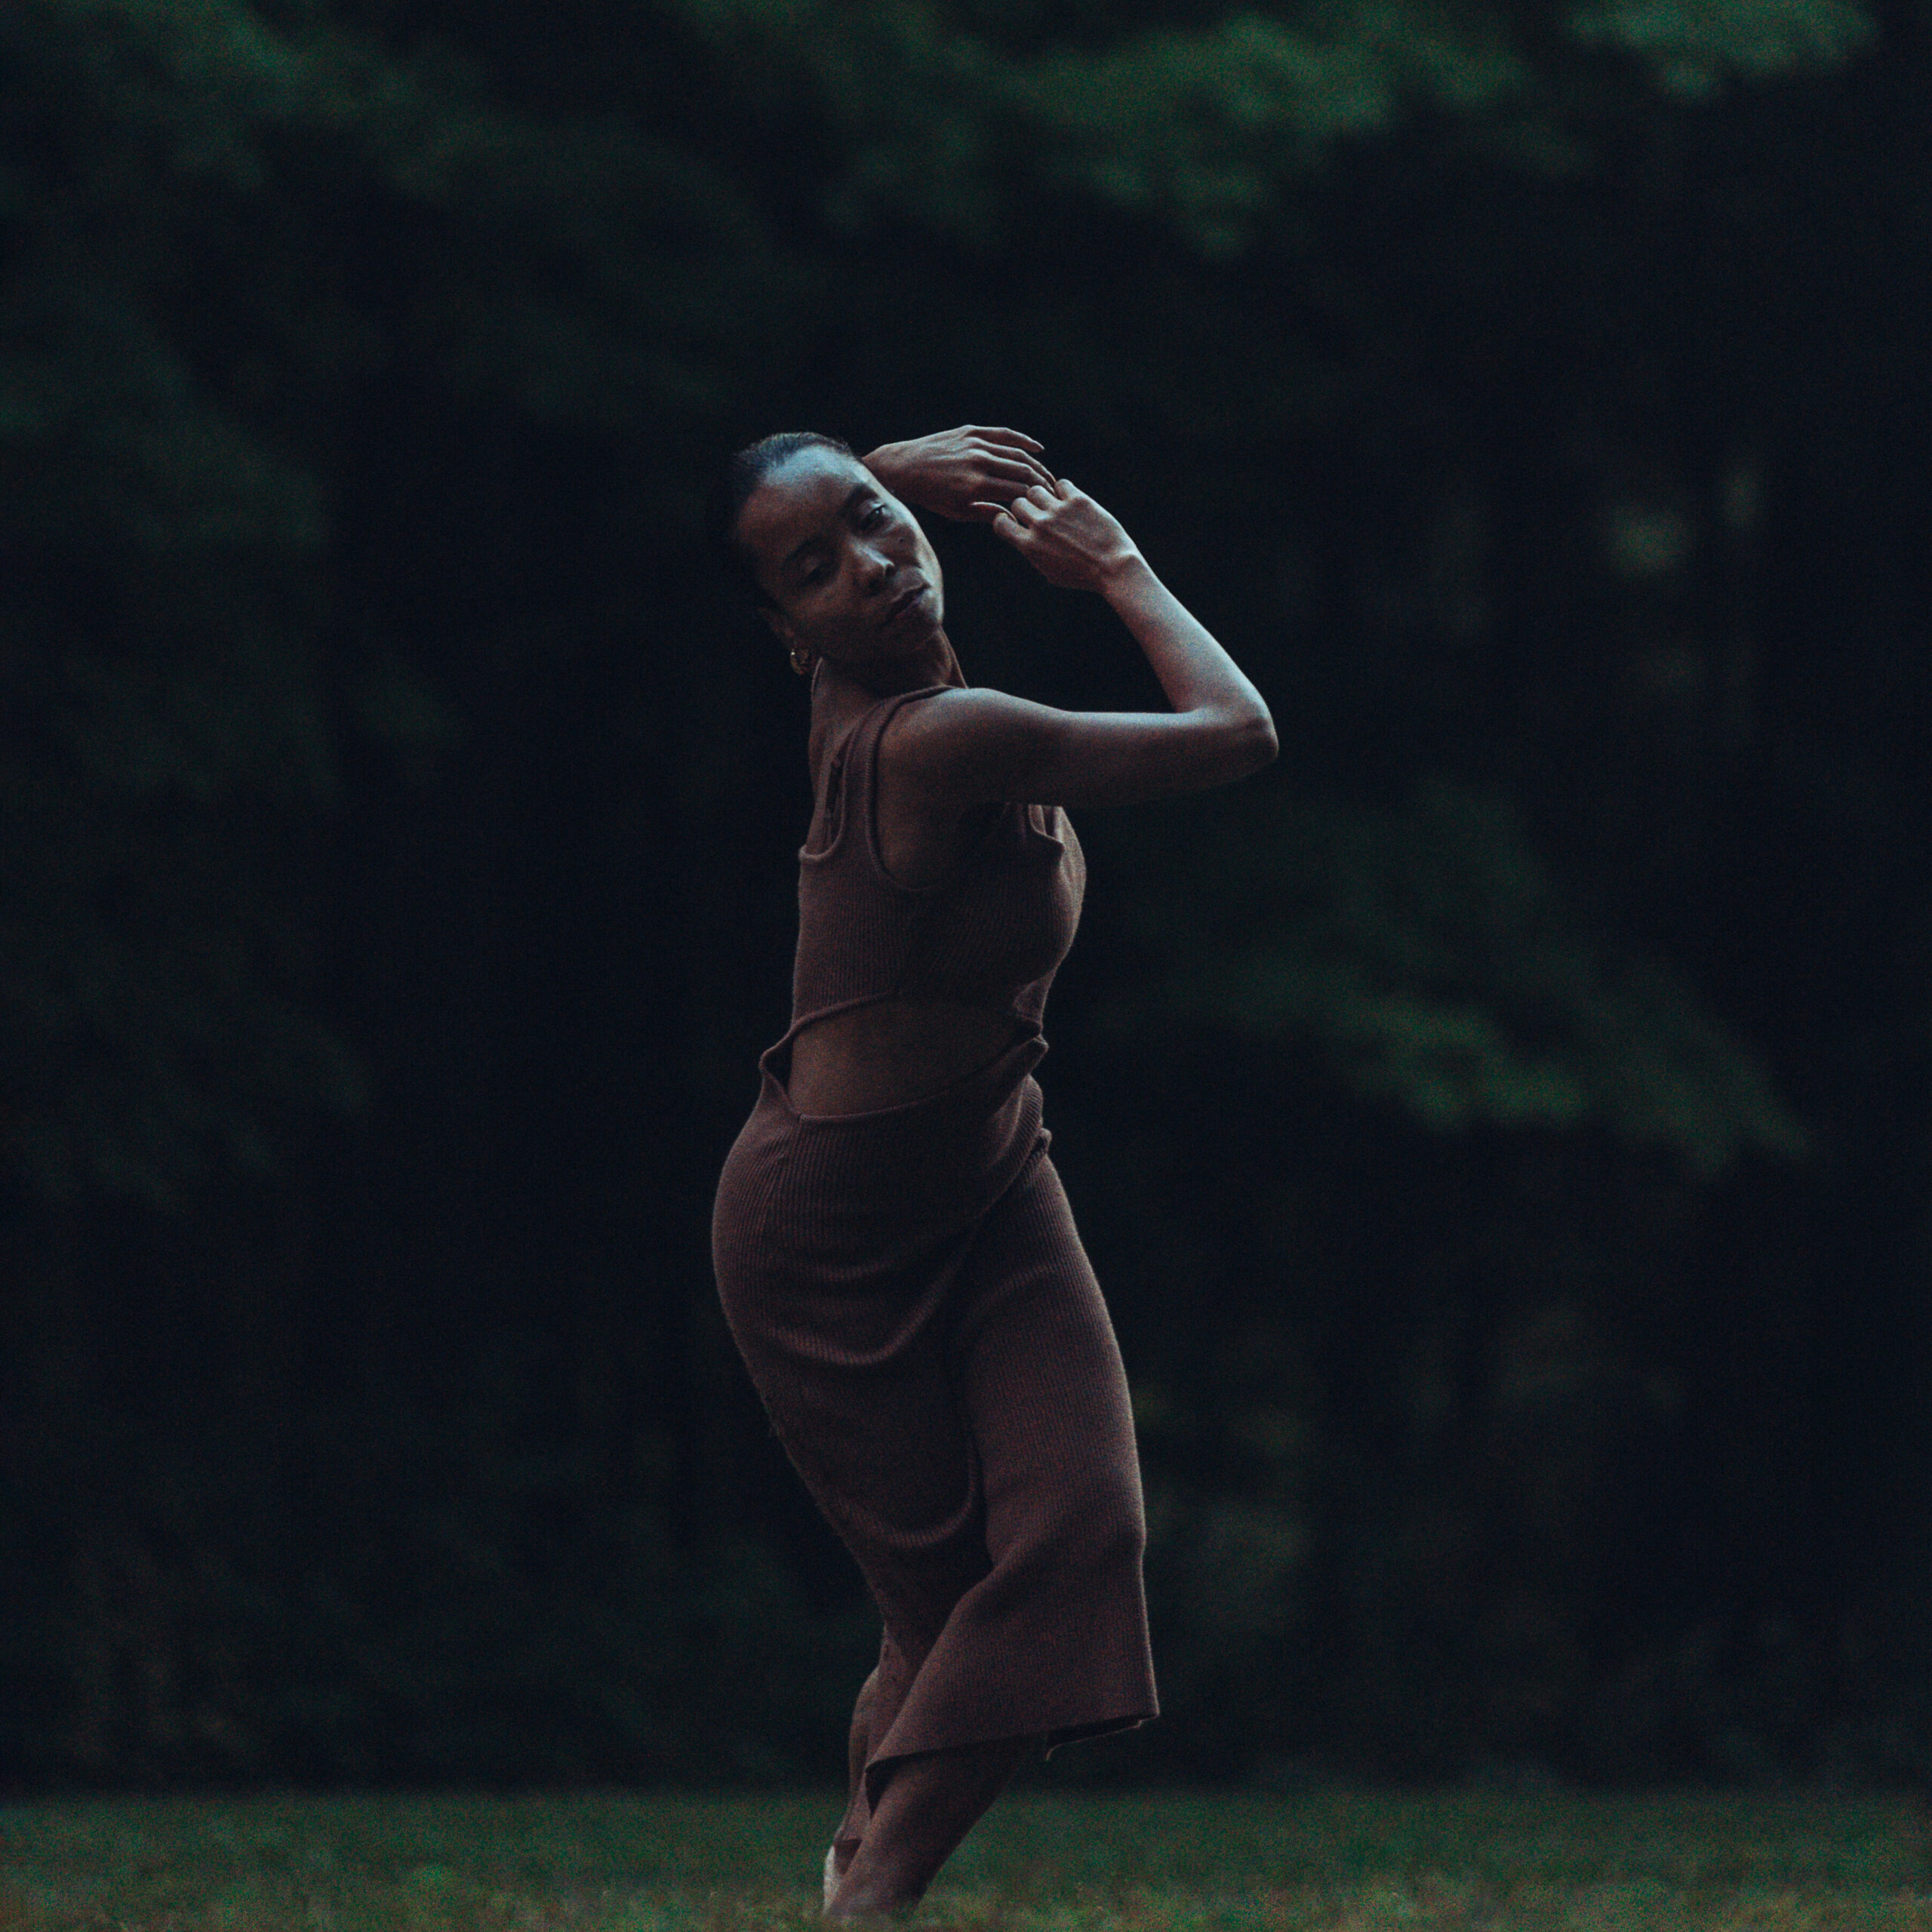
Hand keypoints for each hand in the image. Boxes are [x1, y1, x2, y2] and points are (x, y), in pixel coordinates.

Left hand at [863, 426, 1056, 522]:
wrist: (903, 467)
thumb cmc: (930, 496)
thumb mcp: (957, 512)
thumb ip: (987, 513)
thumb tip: (1014, 517)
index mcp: (975, 486)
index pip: (1017, 492)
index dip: (1035, 500)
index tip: (1046, 508)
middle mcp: (978, 462)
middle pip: (1023, 472)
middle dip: (1042, 484)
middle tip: (1054, 494)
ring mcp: (975, 444)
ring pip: (1017, 454)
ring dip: (1037, 465)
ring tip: (1048, 477)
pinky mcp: (971, 432)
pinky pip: (1004, 434)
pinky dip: (1024, 441)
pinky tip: (1038, 449)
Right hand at [969, 479, 1142, 593]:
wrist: (1114, 568)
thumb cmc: (1083, 575)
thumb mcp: (1051, 572)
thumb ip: (1034, 553)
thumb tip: (1024, 537)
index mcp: (1030, 546)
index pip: (1000, 523)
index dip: (1005, 520)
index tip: (1015, 522)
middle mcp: (1040, 525)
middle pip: (1018, 502)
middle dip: (1026, 508)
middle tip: (1039, 514)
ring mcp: (1058, 511)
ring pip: (1036, 489)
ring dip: (1043, 496)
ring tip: (1054, 505)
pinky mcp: (1078, 500)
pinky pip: (1061, 484)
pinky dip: (1064, 490)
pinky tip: (1071, 501)